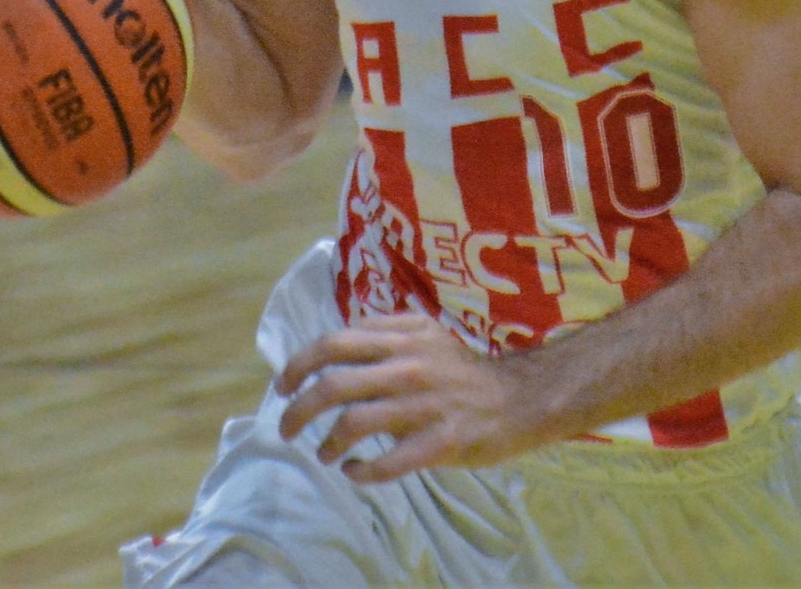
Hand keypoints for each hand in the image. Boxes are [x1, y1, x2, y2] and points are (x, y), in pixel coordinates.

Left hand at [275, 313, 545, 483]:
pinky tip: (353, 472)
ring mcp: (423, 405)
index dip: (299, 364)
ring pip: (354, 423)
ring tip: (323, 454)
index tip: (283, 385)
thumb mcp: (427, 333)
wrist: (517, 399)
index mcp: (402, 338)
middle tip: (287, 429)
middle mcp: (408, 367)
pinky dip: (362, 472)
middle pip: (334, 384)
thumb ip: (387, 328)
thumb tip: (344, 334)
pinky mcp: (440, 441)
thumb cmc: (464, 370)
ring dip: (327, 443)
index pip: (335, 343)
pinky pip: (389, 463)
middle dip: (298, 409)